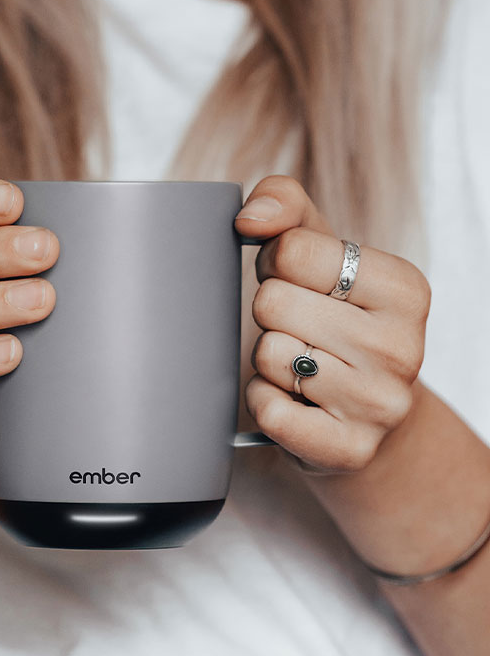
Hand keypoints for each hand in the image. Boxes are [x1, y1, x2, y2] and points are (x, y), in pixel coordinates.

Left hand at [234, 176, 430, 472]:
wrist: (366, 415)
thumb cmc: (334, 320)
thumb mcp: (320, 250)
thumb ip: (286, 206)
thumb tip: (250, 217)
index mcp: (404, 287)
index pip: (290, 250)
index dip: (275, 264)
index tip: (298, 282)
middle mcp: (403, 346)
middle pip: (272, 302)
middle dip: (270, 314)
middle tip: (299, 328)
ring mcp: (380, 403)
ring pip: (268, 356)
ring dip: (268, 361)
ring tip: (302, 365)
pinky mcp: (350, 449)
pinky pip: (268, 410)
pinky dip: (264, 401)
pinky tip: (293, 400)